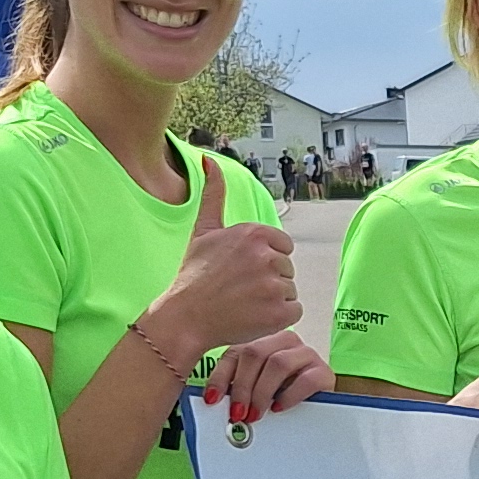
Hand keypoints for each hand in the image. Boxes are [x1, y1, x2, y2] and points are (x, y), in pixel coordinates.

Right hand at [154, 182, 300, 360]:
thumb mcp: (204, 229)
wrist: (185, 317)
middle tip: (240, 288)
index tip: (242, 270)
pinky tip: (254, 316)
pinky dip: (279, 317)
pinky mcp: (280, 312)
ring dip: (273, 299)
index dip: (264, 260)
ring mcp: (274, 285)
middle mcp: (267, 257)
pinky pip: (294, 311)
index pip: (283, 247)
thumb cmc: (194, 275)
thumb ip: (214, 194)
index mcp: (256, 233)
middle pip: (287, 269)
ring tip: (244, 302)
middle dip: (268, 279)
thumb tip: (210, 160)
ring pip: (290, 290)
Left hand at [201, 329, 329, 428]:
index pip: (235, 352)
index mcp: (262, 341)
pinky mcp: (323, 371)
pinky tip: (279, 407)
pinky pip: (306, 379)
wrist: (319, 407)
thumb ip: (238, 389)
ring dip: (262, 392)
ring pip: (278, 363)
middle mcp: (283, 341)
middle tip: (238, 411)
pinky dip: (289, 395)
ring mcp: (305, 354)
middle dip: (242, 387)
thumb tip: (214, 401)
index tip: (212, 399)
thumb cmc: (282, 396)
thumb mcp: (254, 390)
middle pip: (255, 353)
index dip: (220, 377)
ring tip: (256, 413)